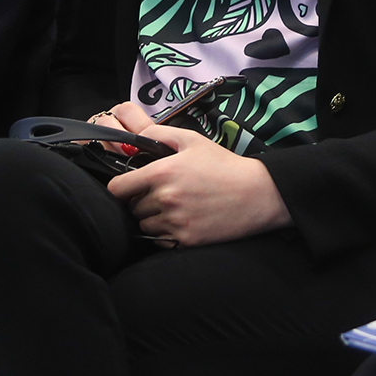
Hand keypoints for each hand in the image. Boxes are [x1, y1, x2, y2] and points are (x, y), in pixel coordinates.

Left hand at [106, 117, 290, 245]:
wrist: (257, 194)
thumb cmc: (224, 165)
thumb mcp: (192, 140)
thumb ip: (159, 134)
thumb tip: (136, 136)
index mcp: (162, 172)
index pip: (118, 188)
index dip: (121, 187)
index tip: (129, 186)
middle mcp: (165, 199)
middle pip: (132, 208)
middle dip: (141, 201)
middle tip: (162, 194)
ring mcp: (176, 222)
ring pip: (145, 226)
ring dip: (153, 219)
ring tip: (175, 208)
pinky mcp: (186, 240)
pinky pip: (161, 241)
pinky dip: (166, 234)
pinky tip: (183, 221)